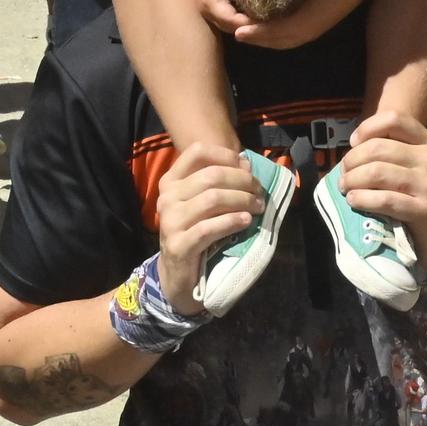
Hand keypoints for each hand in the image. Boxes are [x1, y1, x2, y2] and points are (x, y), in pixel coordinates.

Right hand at [154, 145, 265, 315]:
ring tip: (257, 207)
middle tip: (259, 192)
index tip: (246, 167)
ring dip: (242, 201)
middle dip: (242, 181)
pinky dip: (232, 221)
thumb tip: (246, 163)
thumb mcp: (203, 202)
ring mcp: (170, 221)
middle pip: (211, 176)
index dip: (225, 155)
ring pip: (212, 199)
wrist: (177, 273)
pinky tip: (246, 222)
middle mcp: (167, 197)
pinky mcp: (178, 244)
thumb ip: (220, 181)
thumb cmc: (195, 231)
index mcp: (170, 181)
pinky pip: (210, 227)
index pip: (196, 152)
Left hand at [334, 111, 426, 276]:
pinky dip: (362, 199)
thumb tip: (353, 147)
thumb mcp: (417, 166)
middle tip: (343, 174)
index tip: (354, 144)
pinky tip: (354, 200)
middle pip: (377, 148)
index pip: (394, 119)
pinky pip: (383, 199)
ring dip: (352, 180)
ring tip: (345, 188)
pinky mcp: (424, 210)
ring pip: (376, 172)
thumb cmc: (424, 197)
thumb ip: (394, 151)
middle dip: (351, 161)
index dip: (367, 128)